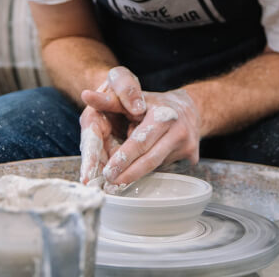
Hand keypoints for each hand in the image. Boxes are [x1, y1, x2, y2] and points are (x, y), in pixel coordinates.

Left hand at [82, 69, 201, 187]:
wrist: (190, 108)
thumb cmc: (154, 103)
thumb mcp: (133, 96)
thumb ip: (109, 100)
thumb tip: (85, 96)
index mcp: (164, 115)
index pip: (141, 141)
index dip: (124, 158)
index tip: (108, 171)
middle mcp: (179, 132)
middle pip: (150, 159)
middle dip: (129, 173)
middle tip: (110, 183)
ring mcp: (188, 146)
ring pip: (157, 165)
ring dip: (138, 173)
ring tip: (119, 182)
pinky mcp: (193, 157)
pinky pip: (166, 167)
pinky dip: (150, 170)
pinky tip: (137, 172)